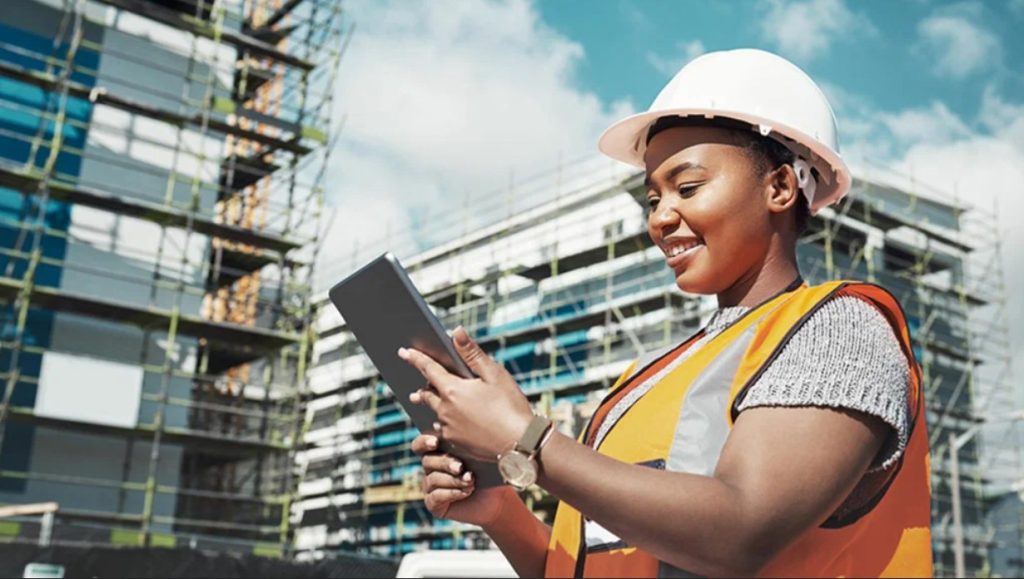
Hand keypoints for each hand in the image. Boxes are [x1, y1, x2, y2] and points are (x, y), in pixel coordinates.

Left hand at [399, 325, 532, 461]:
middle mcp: (445, 410)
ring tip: (430, 404)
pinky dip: (443, 423)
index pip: (428, 369)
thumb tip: (456, 332)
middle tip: (415, 387)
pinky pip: (443, 431)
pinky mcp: (456, 444)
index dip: (415, 359)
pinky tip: (450, 423)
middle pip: (426, 395)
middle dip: (422, 388)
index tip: (403, 352)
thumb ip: (472, 353)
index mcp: (452, 390)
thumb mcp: (494, 375)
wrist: (520, 444)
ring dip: (432, 406)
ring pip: (435, 414)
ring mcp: (449, 429)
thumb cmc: (510, 406)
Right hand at [412, 432, 518, 526]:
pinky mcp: (434, 504)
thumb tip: (466, 435)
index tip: (435, 442)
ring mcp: (431, 487)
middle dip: (444, 463)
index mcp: (439, 451)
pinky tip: (465, 492)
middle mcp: (431, 468)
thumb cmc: (491, 471)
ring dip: (452, 480)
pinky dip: (450, 494)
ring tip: (470, 481)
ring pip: (432, 480)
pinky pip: (435, 497)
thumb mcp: (483, 455)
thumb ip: (471, 445)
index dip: (424, 442)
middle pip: (427, 461)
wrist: (498, 499)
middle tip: (460, 467)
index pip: (421, 444)